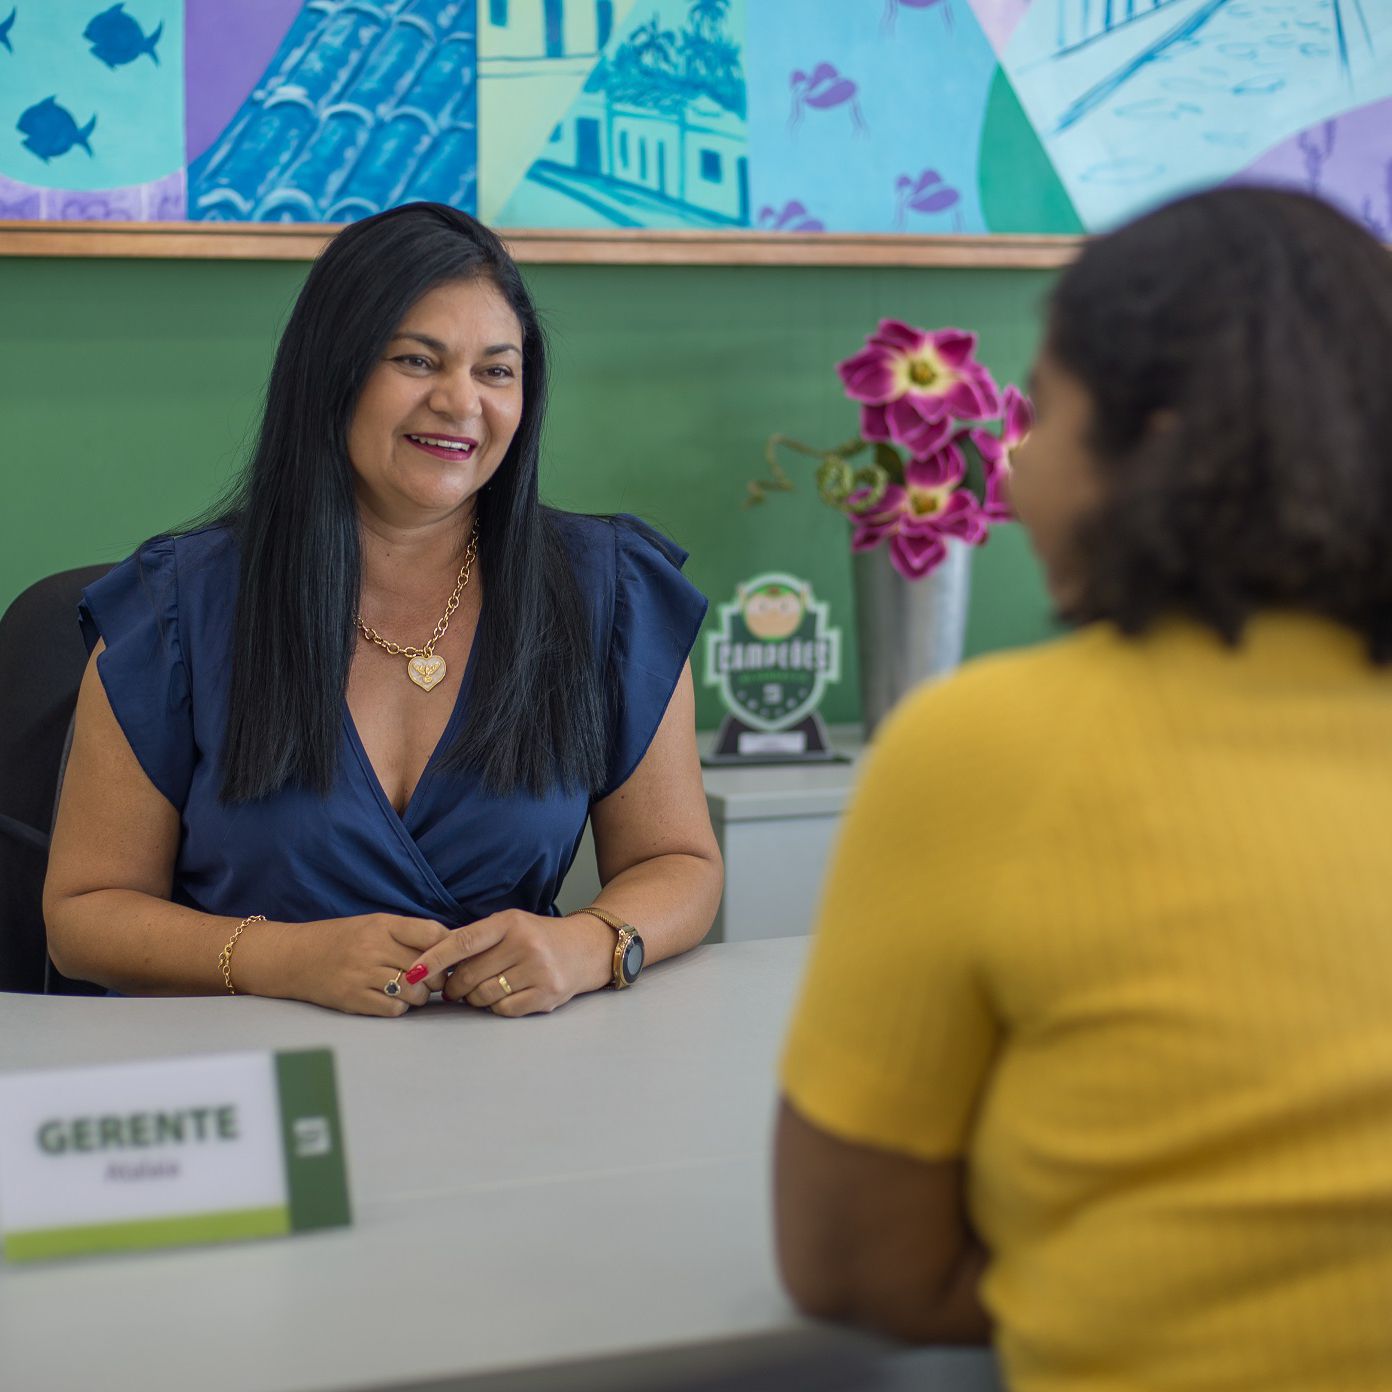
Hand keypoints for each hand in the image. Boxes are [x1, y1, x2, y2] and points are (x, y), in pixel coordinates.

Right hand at [252, 914, 451, 1017]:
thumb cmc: (340, 939)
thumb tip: (450, 944)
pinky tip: (393, 1000)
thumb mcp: (374, 924)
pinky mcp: (353, 999)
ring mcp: (362, 975)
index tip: (450, 956)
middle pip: (427, 966)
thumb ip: (408, 933)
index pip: (432, 933)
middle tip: (433, 979)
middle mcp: (373, 948)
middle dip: (437, 976)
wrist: (294, 957)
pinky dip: (400, 1007)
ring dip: (420, 995)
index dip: (448, 947)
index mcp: (382, 925)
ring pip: (414, 991)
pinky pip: (393, 1008)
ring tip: (412, 991)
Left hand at [403, 909, 614, 1016]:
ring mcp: (538, 971)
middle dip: (454, 986)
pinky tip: (503, 996)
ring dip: (474, 998)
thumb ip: (476, 939)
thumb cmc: (538, 937)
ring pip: (484, 996)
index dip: (434, 959)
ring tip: (481, 990)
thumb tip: (431, 962)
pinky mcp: (547, 995)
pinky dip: (496, 1007)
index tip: (413, 971)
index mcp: (510, 923)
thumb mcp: (510, 925)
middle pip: (469, 975)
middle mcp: (525, 945)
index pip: (463, 942)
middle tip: (452, 988)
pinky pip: (503, 1010)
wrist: (586, 949)